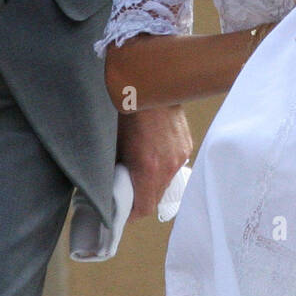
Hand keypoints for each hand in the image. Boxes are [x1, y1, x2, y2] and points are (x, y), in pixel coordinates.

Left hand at [117, 104, 192, 219]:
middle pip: (156, 197)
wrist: (150, 82)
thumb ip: (113, 169)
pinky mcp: (186, 144)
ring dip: (153, 181)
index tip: (120, 210)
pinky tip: (152, 152)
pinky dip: (163, 165)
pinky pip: (174, 164)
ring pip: (166, 181)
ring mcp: (181, 155)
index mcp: (148, 168)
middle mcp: (168, 165)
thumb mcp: (112, 143)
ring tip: (138, 168)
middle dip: (140, 197)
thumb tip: (108, 183)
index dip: (131, 213)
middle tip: (125, 189)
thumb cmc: (125, 109)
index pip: (144, 208)